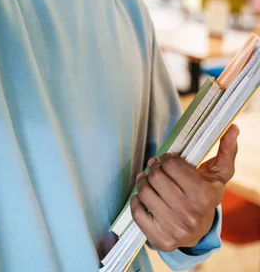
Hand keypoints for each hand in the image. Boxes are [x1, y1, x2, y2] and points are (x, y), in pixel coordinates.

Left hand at [130, 124, 238, 251]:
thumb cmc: (206, 194)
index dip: (167, 158)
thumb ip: (226, 151)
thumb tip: (233, 128)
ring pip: (144, 192)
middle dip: (154, 168)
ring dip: (143, 182)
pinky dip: (136, 201)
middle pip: (156, 177)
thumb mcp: (218, 174)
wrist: (200, 230)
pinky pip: (137, 213)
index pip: (171, 164)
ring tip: (148, 179)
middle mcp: (190, 214)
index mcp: (204, 195)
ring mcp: (175, 229)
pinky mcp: (160, 239)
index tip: (168, 160)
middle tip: (156, 168)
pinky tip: (143, 197)